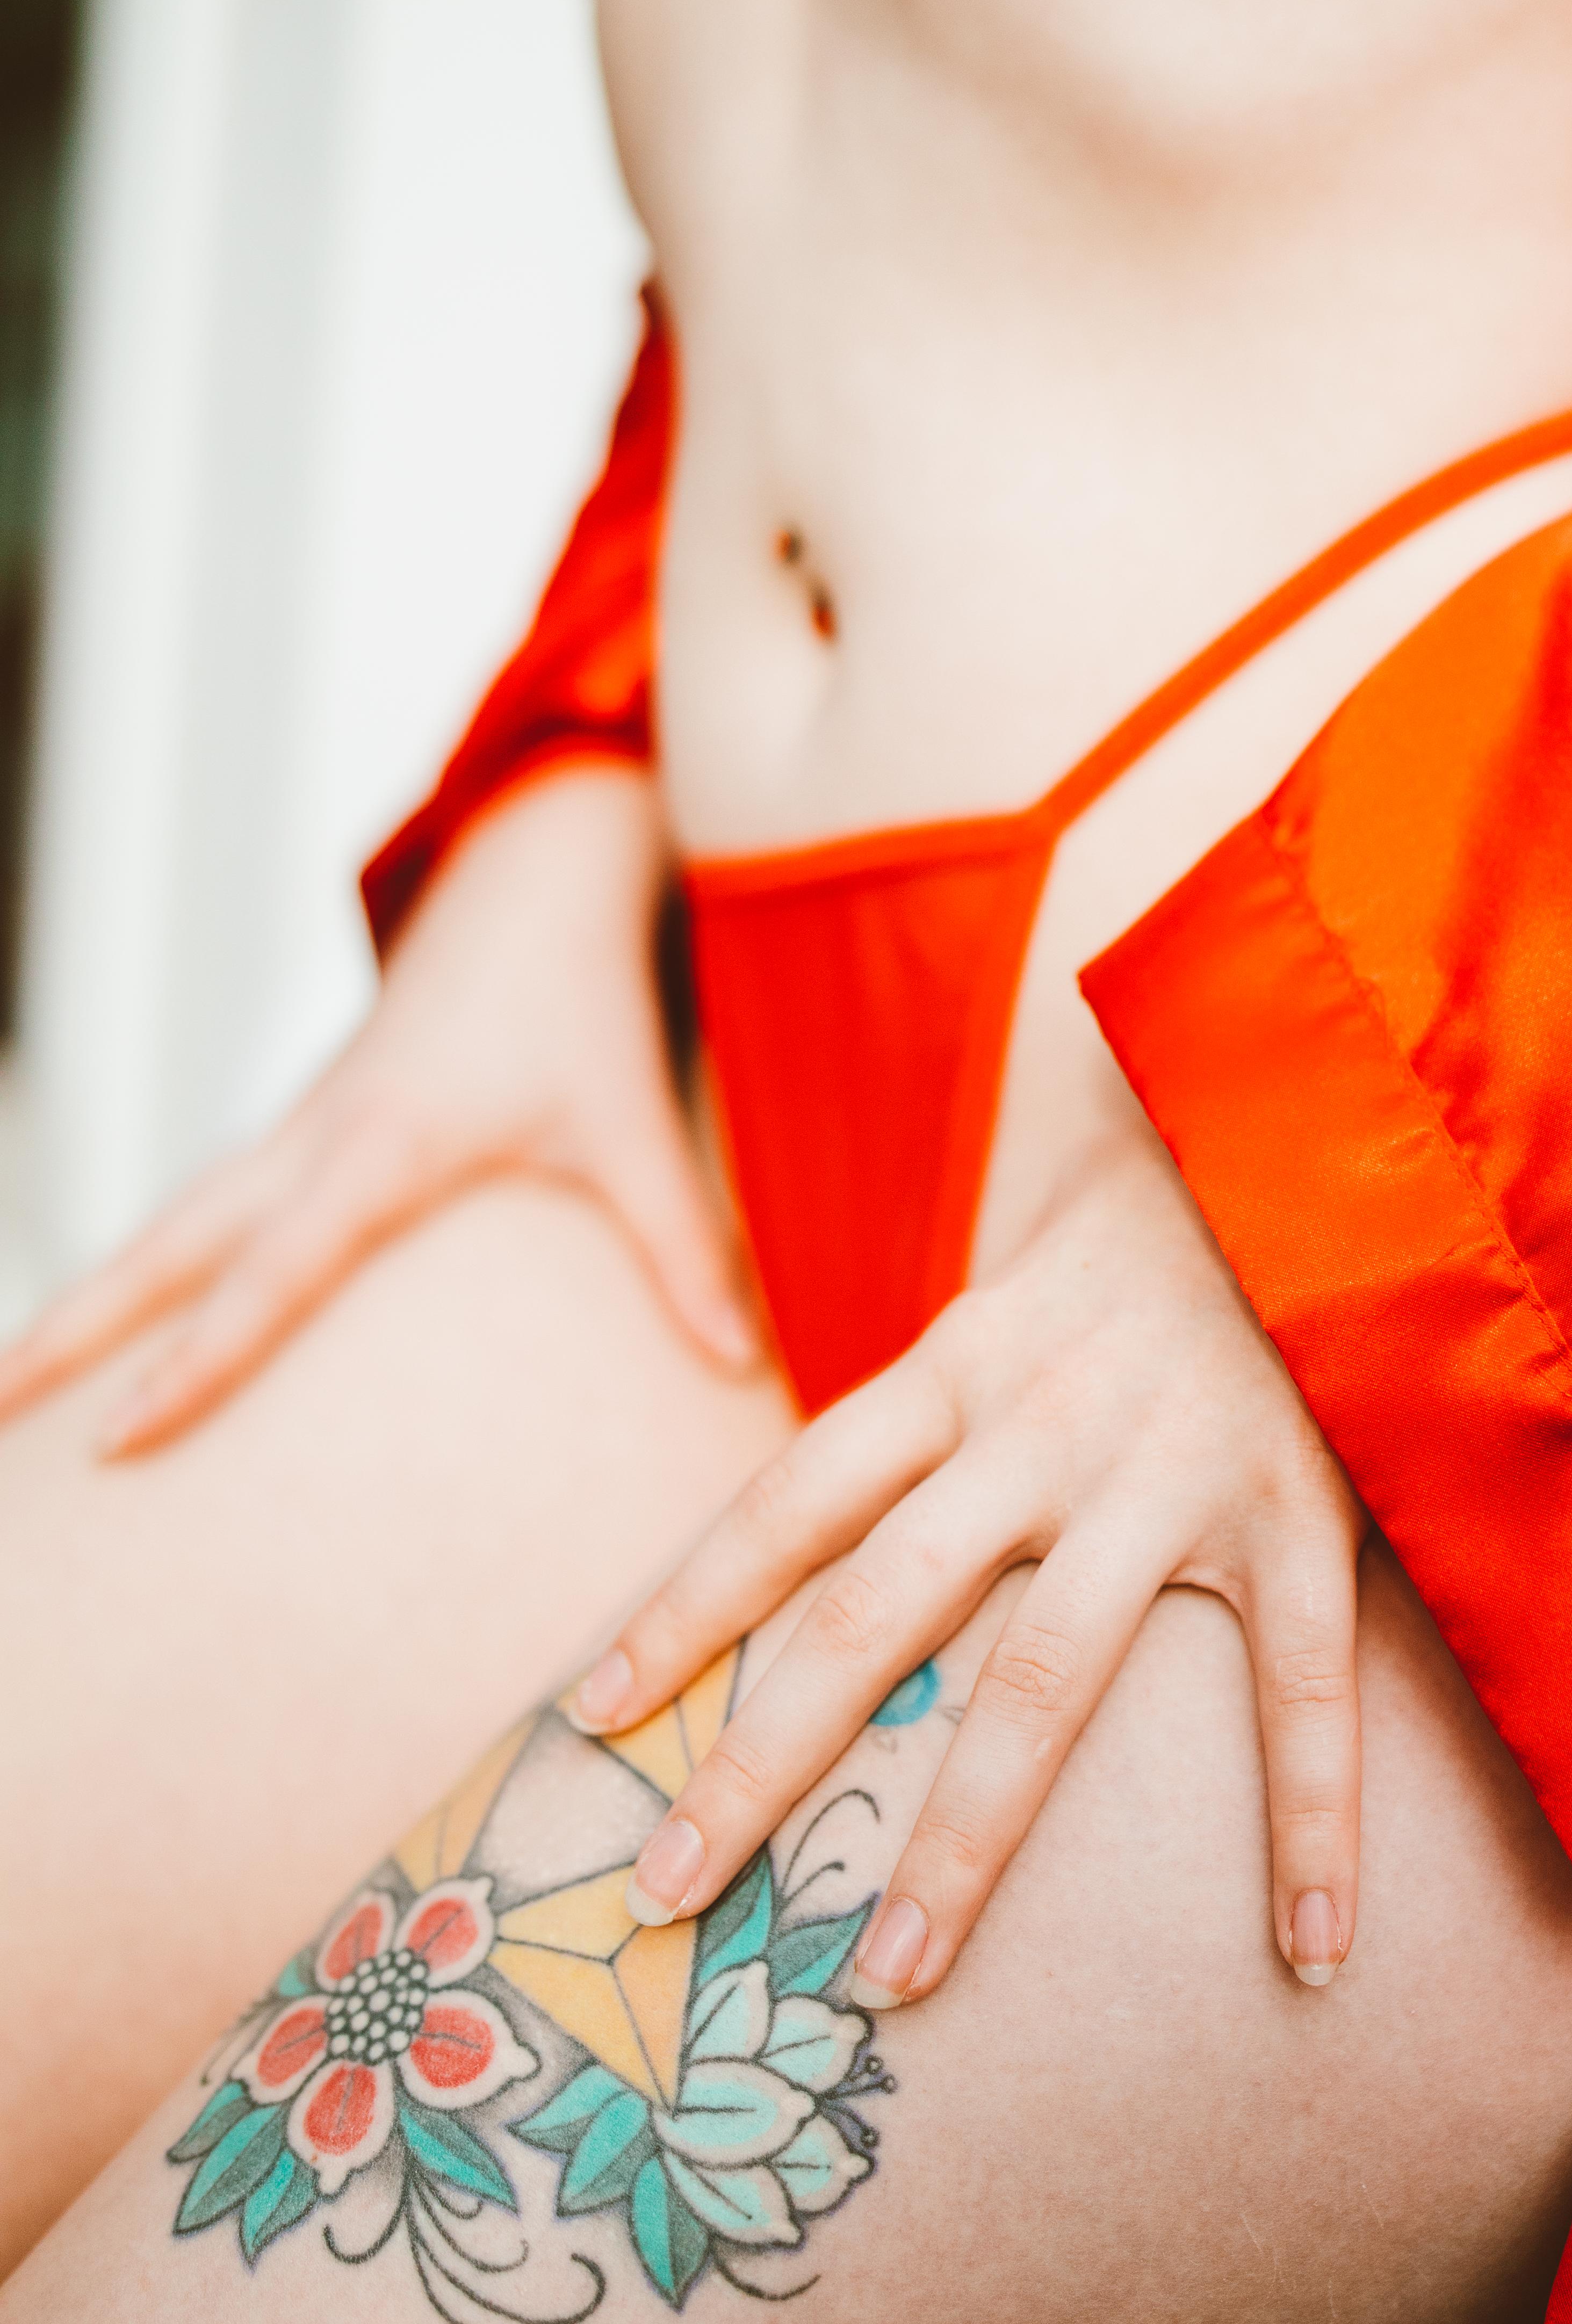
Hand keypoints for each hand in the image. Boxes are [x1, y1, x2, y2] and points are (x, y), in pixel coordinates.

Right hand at [0, 761, 756, 1450]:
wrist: (539, 885)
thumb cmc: (584, 1006)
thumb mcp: (635, 1125)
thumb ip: (686, 1247)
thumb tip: (745, 1360)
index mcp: (381, 1147)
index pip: (272, 1274)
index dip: (196, 1361)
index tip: (121, 1439)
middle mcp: (314, 1138)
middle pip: (168, 1248)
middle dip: (73, 1333)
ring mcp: (296, 1128)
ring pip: (167, 1225)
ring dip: (88, 1301)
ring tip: (8, 1392)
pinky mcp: (303, 1124)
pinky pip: (204, 1207)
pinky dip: (147, 1264)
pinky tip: (108, 1323)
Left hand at [571, 1117, 1367, 1999]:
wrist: (1313, 1109)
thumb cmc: (1153, 1223)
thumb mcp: (1013, 1292)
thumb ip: (938, 1405)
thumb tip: (833, 1537)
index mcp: (958, 1366)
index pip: (787, 1498)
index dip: (684, 1607)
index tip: (588, 1718)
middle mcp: (1040, 1427)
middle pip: (871, 1613)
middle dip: (761, 1761)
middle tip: (663, 1896)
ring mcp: (1170, 1471)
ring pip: (1044, 1681)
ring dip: (966, 1840)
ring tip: (896, 1978)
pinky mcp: (1300, 1501)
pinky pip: (1303, 1685)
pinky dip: (1310, 1819)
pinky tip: (1315, 1946)